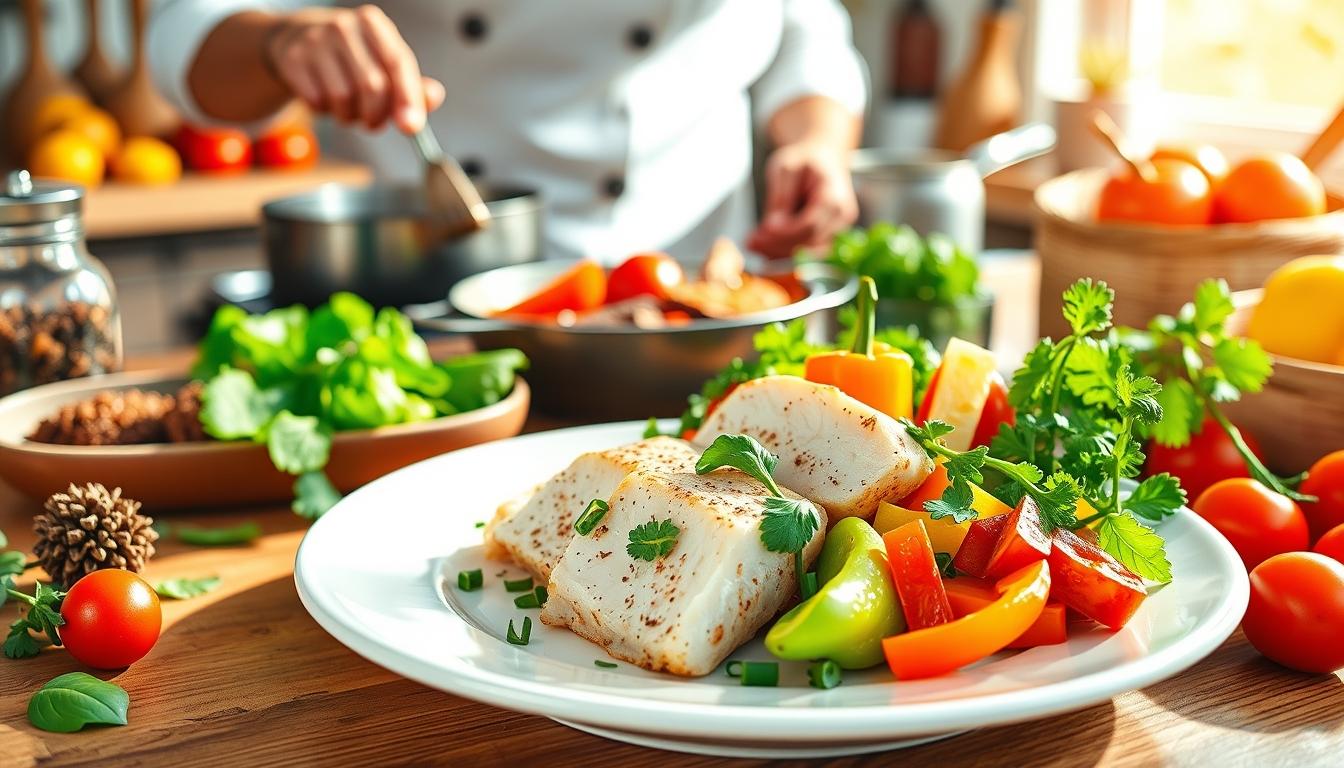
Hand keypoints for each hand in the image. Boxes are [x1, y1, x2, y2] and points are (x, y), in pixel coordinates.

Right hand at [264, 5, 444, 132]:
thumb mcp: (384, 63)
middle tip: (374, 123)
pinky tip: (324, 98)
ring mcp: (315, 40)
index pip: (398, 62)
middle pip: (372, 85)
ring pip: (343, 98)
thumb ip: (413, 85)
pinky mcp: (292, 59)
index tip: (412, 127)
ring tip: (347, 108)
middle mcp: (344, 27)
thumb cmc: (353, 57)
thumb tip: (433, 98)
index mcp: (373, 24)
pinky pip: (317, 101)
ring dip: (349, 116)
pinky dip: (324, 111)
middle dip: (376, 115)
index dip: (408, 97)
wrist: (297, 39)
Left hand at [747, 142, 857, 259]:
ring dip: (779, 253)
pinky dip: (784, 252)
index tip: (762, 231)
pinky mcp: (828, 237)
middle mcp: (841, 215)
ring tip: (752, 244)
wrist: (822, 158)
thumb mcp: (785, 169)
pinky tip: (763, 246)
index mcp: (834, 194)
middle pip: (810, 243)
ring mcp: (837, 228)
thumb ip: (780, 198)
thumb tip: (772, 228)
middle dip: (777, 246)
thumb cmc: (804, 160)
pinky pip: (807, 253)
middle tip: (750, 242)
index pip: (810, 224)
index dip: (785, 233)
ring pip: (808, 253)